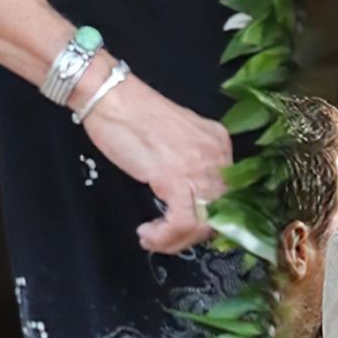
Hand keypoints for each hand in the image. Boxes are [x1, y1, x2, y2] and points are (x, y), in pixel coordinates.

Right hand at [79, 73, 231, 253]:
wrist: (111, 97)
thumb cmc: (132, 116)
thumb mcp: (172, 141)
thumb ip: (187, 163)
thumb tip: (186, 196)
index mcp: (217, 143)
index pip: (226, 195)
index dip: (205, 220)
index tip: (181, 229)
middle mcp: (216, 154)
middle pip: (219, 213)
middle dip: (190, 235)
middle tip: (165, 239)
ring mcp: (198, 165)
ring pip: (204, 222)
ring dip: (176, 240)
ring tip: (152, 238)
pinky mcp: (175, 177)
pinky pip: (182, 222)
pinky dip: (165, 237)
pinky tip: (148, 233)